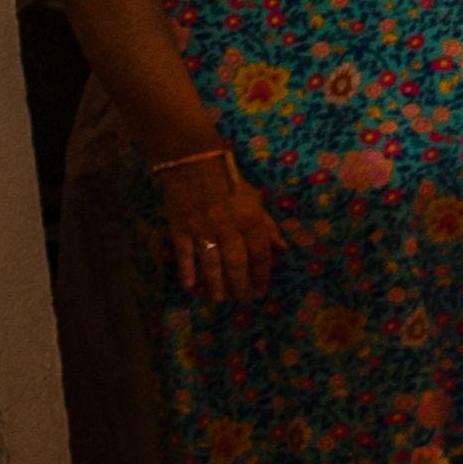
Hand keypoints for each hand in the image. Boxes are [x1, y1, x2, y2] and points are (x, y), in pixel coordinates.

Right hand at [153, 151, 287, 303]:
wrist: (192, 164)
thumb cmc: (228, 182)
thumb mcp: (254, 200)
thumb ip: (268, 225)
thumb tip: (283, 248)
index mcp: (250, 220)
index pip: (260, 254)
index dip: (262, 275)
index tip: (261, 290)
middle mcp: (228, 227)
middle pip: (237, 264)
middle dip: (241, 285)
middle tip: (242, 299)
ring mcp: (202, 229)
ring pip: (212, 264)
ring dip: (217, 284)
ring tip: (220, 298)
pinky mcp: (179, 228)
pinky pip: (185, 255)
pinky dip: (187, 272)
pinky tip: (191, 286)